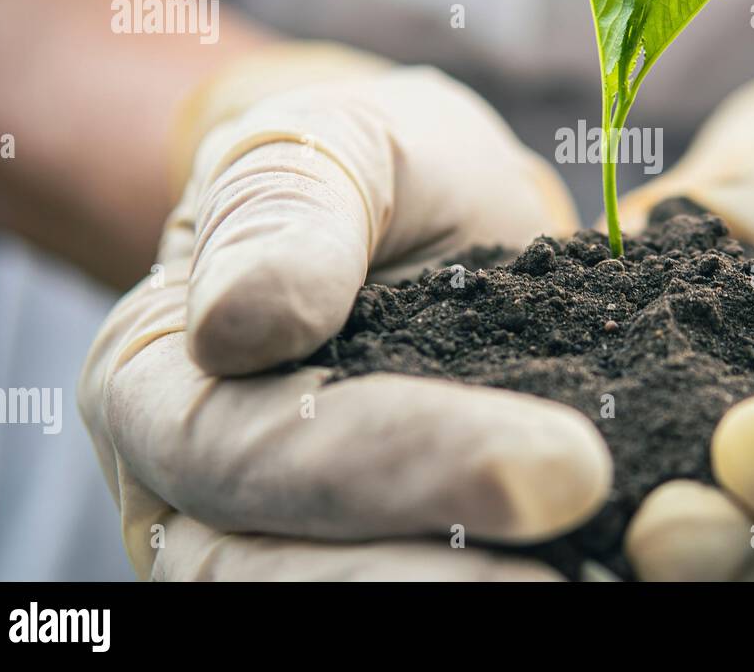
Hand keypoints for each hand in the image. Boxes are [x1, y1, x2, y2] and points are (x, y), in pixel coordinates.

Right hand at [79, 43, 610, 579]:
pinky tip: (599, 571)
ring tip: (598, 581)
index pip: (238, 451)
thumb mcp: (332, 145)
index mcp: (155, 381)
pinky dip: (498, 586)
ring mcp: (274, 540)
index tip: (553, 463)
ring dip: (464, 602)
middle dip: (428, 579)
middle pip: (265, 573)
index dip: (384, 466)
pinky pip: (424, 585)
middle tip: (580, 561)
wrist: (421, 215)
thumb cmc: (366, 170)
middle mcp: (192, 490)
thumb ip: (286, 212)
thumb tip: (236, 327)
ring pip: (333, 609)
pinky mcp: (382, 554)